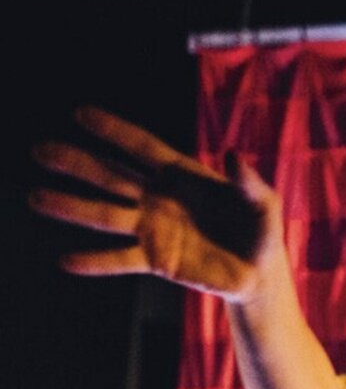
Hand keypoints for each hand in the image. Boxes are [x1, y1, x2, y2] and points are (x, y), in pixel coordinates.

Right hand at [29, 107, 284, 301]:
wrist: (257, 274)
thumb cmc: (261, 232)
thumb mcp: (264, 205)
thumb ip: (249, 183)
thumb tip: (232, 156)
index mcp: (184, 176)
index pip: (143, 148)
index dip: (115, 131)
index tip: (81, 115)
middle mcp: (161, 198)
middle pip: (112, 175)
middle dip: (77, 162)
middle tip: (40, 150)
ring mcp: (155, 228)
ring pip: (107, 214)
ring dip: (72, 207)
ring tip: (37, 198)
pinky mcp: (157, 259)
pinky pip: (121, 259)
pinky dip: (96, 261)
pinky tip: (66, 261)